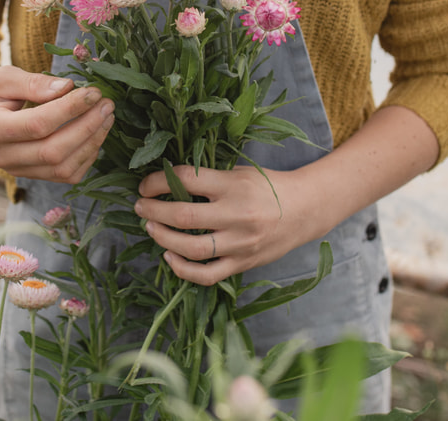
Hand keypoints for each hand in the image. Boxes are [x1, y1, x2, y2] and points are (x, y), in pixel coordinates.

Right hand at [0, 64, 113, 182]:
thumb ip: (33, 83)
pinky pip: (65, 175)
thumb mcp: (3, 77)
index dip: (69, 109)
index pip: (37, 124)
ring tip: (107, 116)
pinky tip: (95, 133)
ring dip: (91, 142)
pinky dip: (86, 156)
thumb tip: (67, 87)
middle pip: (53, 151)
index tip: (93, 91)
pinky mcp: (31, 176)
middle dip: (86, 127)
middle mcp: (2, 156)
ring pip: (62, 168)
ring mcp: (16, 171)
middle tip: (107, 104)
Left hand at [133, 164, 321, 285]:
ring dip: (163, 238)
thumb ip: (209, 179)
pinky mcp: (243, 263)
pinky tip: (169, 256)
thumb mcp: (240, 173)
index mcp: (234, 186)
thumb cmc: (269, 186)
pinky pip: (208, 274)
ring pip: (192, 248)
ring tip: (150, 228)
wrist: (307, 209)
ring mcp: (240, 243)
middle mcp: (236, 215)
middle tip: (140, 206)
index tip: (145, 185)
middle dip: (153, 211)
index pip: (187, 179)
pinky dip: (183, 269)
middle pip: (183, 216)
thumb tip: (168, 182)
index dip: (158, 182)